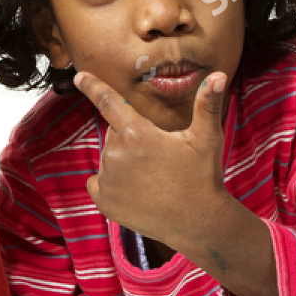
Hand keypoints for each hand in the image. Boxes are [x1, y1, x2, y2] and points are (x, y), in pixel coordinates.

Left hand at [71, 69, 231, 244]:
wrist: (197, 221)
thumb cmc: (202, 177)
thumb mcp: (206, 138)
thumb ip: (207, 105)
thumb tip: (217, 74)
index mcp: (137, 133)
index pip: (109, 102)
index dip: (93, 86)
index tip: (79, 77)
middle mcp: (115, 154)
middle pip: (115, 134)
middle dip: (132, 139)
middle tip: (158, 158)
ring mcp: (107, 179)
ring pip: (109, 158)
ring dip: (124, 162)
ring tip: (151, 177)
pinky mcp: (103, 201)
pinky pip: (98, 182)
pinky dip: (111, 184)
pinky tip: (135, 191)